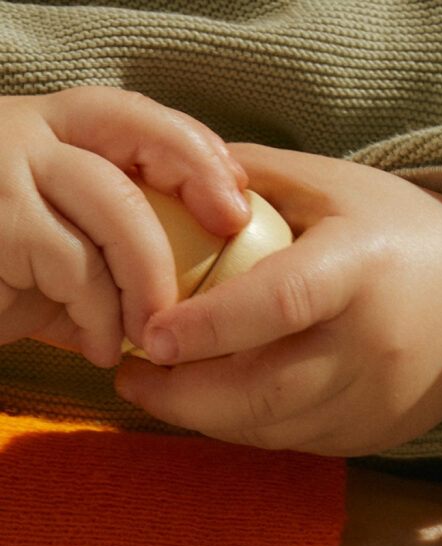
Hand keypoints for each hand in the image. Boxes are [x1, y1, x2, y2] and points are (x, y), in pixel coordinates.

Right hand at [0, 87, 248, 366]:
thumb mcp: (65, 258)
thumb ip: (116, 257)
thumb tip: (186, 293)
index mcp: (54, 133)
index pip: (138, 118)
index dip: (195, 149)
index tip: (235, 194)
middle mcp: (27, 133)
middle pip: (135, 131)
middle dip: (196, 176)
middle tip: (230, 226)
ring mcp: (4, 169)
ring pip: (118, 210)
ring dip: (151, 281)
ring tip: (155, 332)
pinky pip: (76, 268)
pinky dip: (102, 317)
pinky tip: (102, 348)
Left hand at [116, 144, 441, 455]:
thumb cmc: (399, 226)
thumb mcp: (332, 185)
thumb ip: (254, 180)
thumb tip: (178, 188)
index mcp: (362, 269)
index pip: (276, 304)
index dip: (204, 327)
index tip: (146, 338)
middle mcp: (375, 346)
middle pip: (263, 393)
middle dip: (182, 396)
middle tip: (133, 375)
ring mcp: (380, 399)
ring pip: (271, 427)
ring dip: (206, 416)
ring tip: (166, 388)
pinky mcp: (379, 432)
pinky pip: (295, 438)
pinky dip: (247, 424)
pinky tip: (224, 398)